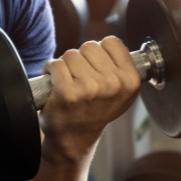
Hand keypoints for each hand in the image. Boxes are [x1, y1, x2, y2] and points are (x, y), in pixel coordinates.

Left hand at [41, 37, 140, 163]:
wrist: (76, 137)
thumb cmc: (96, 111)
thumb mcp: (122, 92)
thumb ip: (122, 67)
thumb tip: (113, 44)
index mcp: (130, 81)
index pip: (112, 42)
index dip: (101, 52)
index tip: (97, 68)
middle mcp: (113, 85)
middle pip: (90, 46)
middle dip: (82, 58)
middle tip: (81, 78)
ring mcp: (90, 89)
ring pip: (71, 54)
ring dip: (66, 65)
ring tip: (69, 82)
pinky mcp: (67, 93)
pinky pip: (56, 64)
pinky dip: (51, 71)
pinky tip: (56, 84)